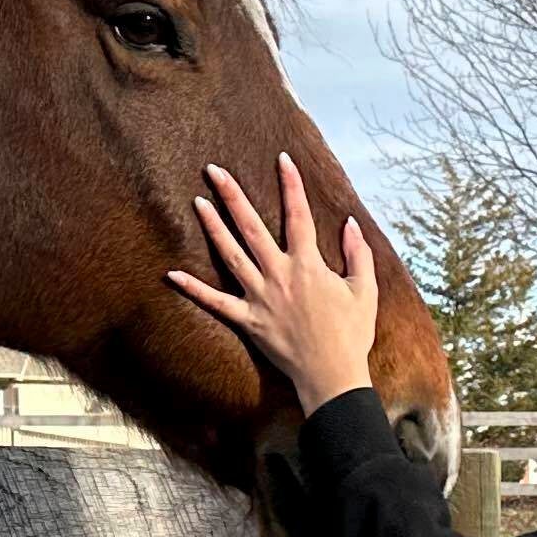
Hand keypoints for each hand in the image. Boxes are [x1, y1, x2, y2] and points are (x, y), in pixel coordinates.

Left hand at [167, 154, 379, 413]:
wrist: (332, 377)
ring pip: (230, 255)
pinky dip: (193, 289)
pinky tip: (171, 273)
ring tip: (198, 202)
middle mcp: (279, 275)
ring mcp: (260, 297)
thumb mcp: (366, 291)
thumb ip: (358, 254)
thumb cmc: (352, 335)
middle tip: (213, 170)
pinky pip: (215, 303)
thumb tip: (350, 222)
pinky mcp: (248, 321)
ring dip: (213, 227)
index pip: (298, 215)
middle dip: (232, 195)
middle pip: (251, 227)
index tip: (281, 159)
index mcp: (308, 265)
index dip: (291, 185)